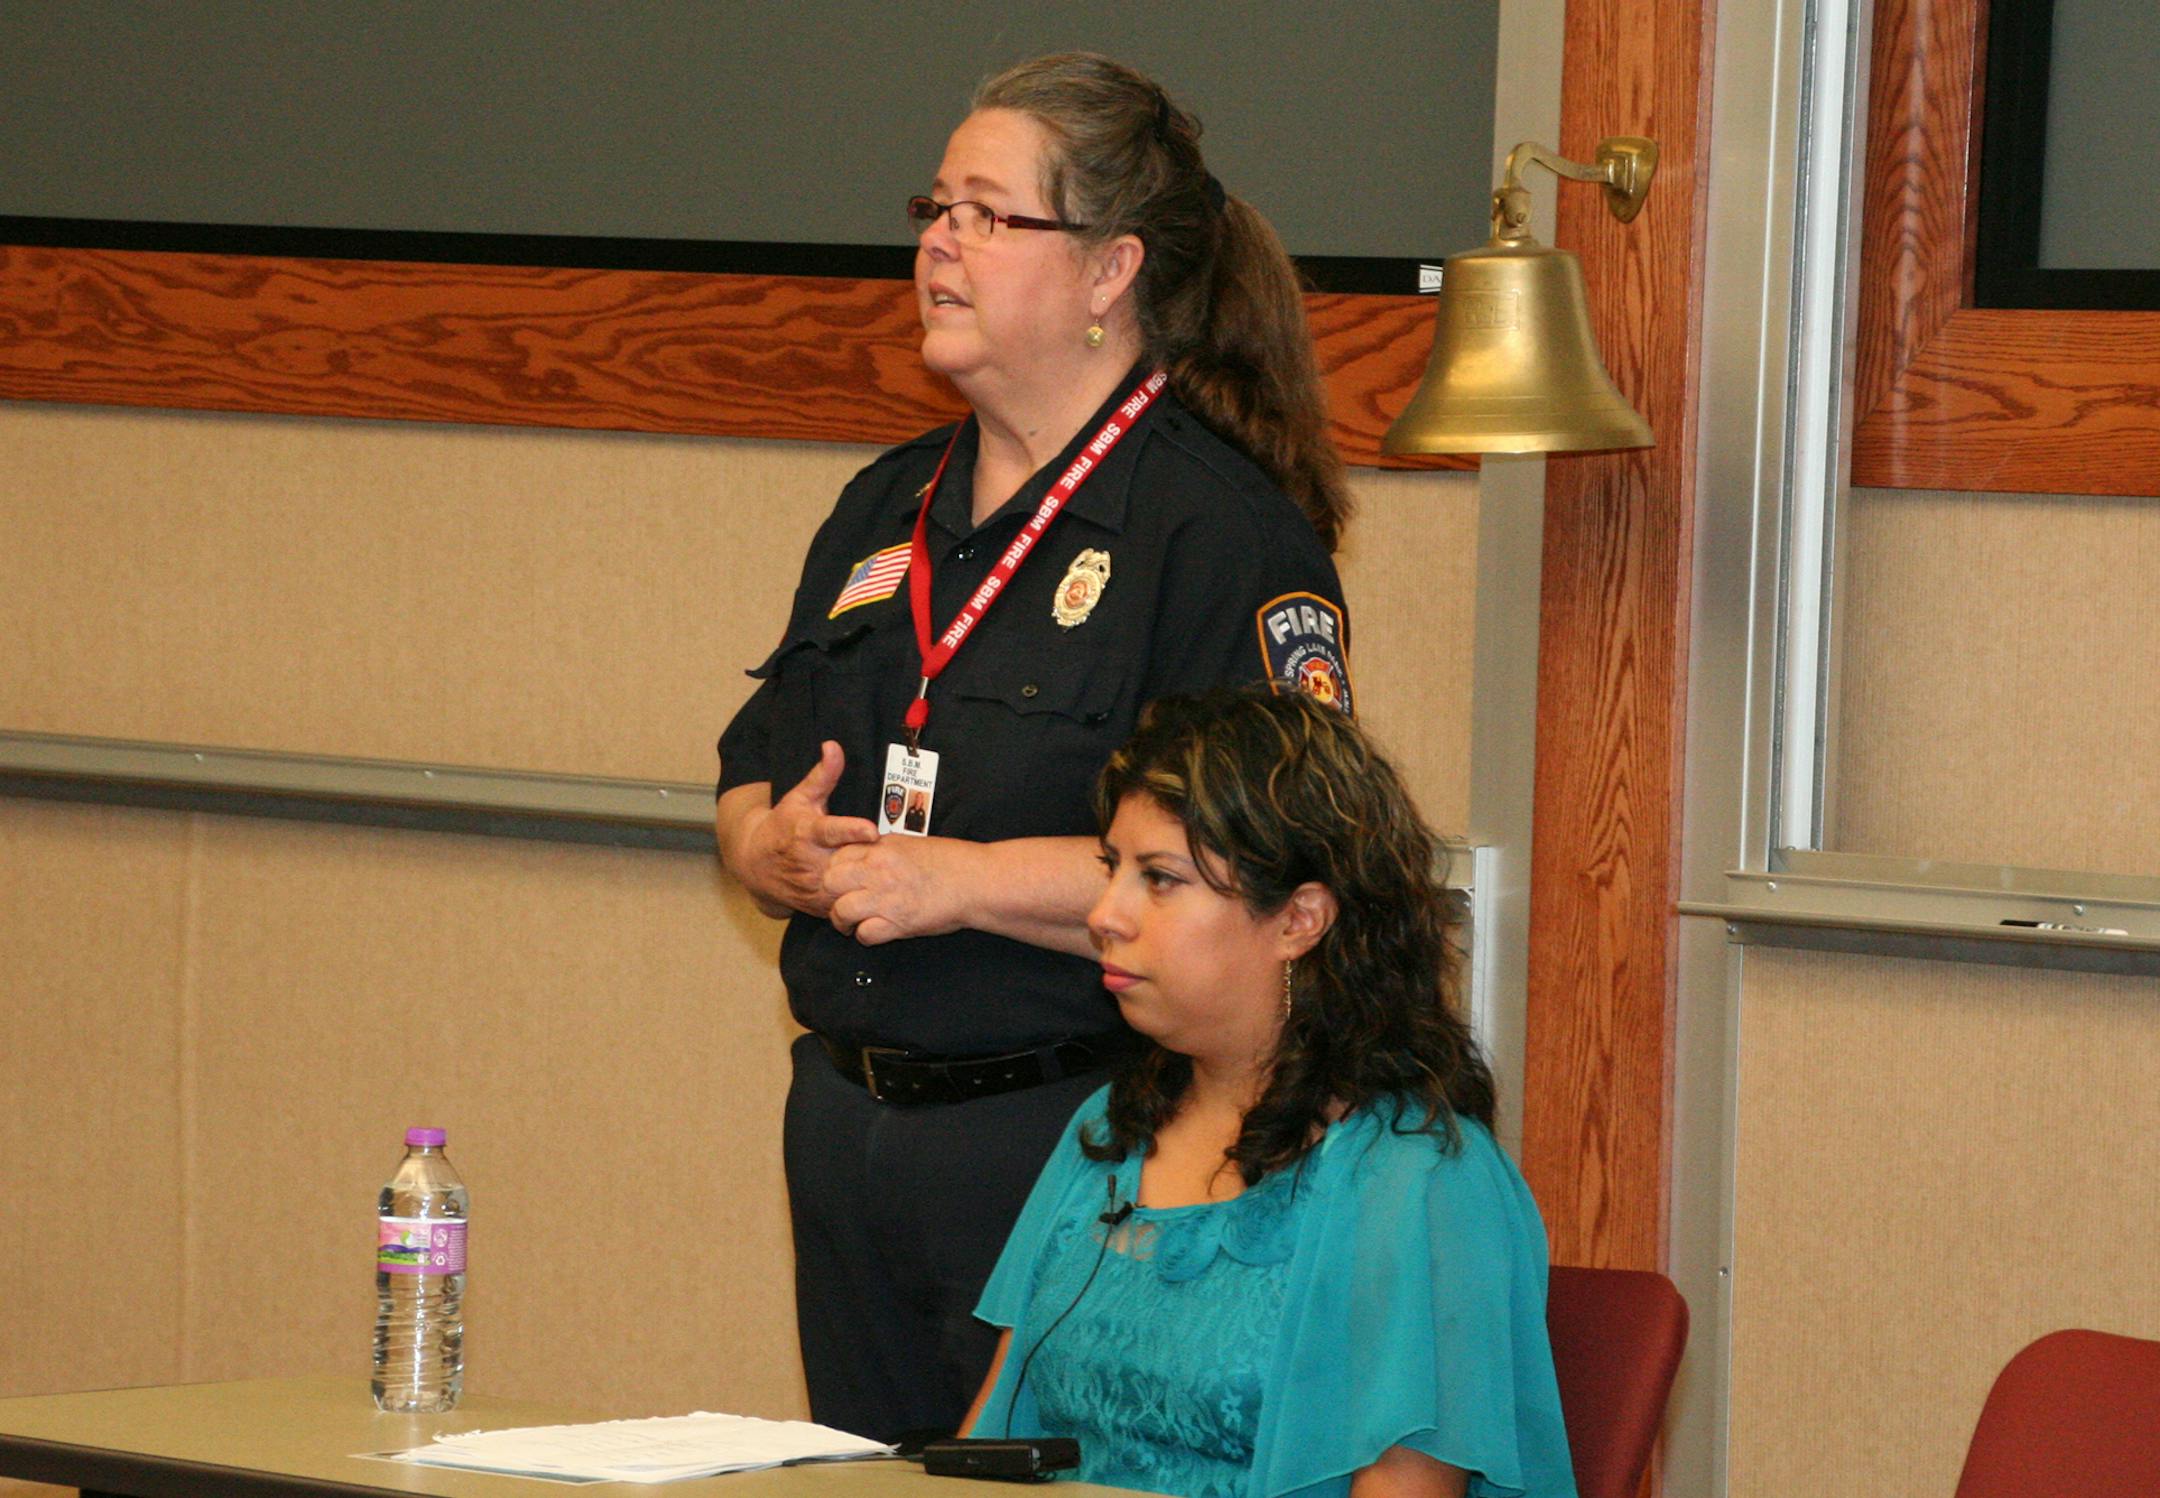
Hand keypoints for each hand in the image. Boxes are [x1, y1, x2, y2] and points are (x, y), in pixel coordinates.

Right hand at [727, 743, 877, 916]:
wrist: (755, 864)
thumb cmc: (784, 825)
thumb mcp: (800, 797)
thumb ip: (823, 774)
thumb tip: (834, 745)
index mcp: (807, 832)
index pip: (831, 831)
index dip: (851, 831)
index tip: (872, 830)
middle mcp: (810, 862)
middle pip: (846, 862)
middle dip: (869, 860)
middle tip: (894, 856)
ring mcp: (813, 887)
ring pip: (848, 888)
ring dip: (869, 882)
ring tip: (892, 874)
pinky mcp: (819, 906)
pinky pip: (847, 907)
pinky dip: (864, 902)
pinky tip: (883, 894)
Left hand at [824, 835, 970, 945]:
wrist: (976, 881)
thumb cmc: (951, 861)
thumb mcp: (910, 844)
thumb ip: (883, 849)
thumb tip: (865, 855)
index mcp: (881, 848)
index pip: (837, 856)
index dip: (836, 870)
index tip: (843, 880)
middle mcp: (879, 870)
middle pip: (830, 881)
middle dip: (832, 894)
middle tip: (841, 902)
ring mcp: (887, 897)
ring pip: (841, 910)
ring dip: (843, 920)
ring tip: (852, 923)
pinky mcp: (898, 923)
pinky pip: (865, 934)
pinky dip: (866, 937)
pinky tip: (875, 932)